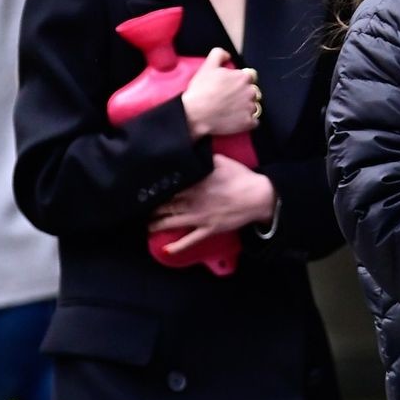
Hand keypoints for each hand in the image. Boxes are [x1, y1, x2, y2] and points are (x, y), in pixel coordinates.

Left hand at [149, 155, 276, 254]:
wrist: (258, 197)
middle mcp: (193, 200)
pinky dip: (177, 246)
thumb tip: (190, 149)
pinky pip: (190, 240)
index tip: (146, 188)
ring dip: (156, 224)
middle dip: (152, 207)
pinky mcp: (208, 229)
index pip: (169, 185)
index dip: (156, 188)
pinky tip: (165, 250)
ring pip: (171, 222)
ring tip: (147, 225)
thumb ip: (203, 157)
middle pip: (166, 204)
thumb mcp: (221, 160)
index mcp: (195, 182)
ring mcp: (200, 217)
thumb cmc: (241, 177)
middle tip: (141, 208)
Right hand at [181, 49, 262, 138]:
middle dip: (244, 94)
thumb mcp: (207, 66)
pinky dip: (247, 121)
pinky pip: (254, 122)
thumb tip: (227, 55)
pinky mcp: (248, 123)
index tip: (232, 86)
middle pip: (253, 92)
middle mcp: (250, 92)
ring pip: (254, 106)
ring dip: (246, 108)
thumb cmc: (201, 90)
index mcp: (243, 77)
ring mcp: (250, 108)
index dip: (241, 81)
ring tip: (231, 110)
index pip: (250, 77)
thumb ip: (219, 54)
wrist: (195, 114)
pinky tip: (236, 119)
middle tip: (230, 99)